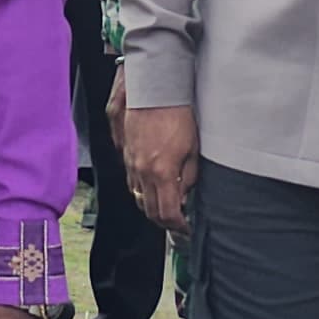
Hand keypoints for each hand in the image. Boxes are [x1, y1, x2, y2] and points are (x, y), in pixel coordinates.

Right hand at [120, 102, 198, 238]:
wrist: (154, 91)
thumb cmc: (177, 115)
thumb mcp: (192, 149)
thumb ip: (187, 177)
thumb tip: (184, 195)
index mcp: (161, 173)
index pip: (167, 213)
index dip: (178, 226)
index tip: (186, 227)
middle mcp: (142, 172)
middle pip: (149, 210)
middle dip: (164, 221)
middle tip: (178, 222)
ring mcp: (131, 163)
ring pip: (139, 196)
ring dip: (152, 205)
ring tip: (168, 204)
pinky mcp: (125, 154)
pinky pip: (132, 180)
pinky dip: (143, 189)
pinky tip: (154, 184)